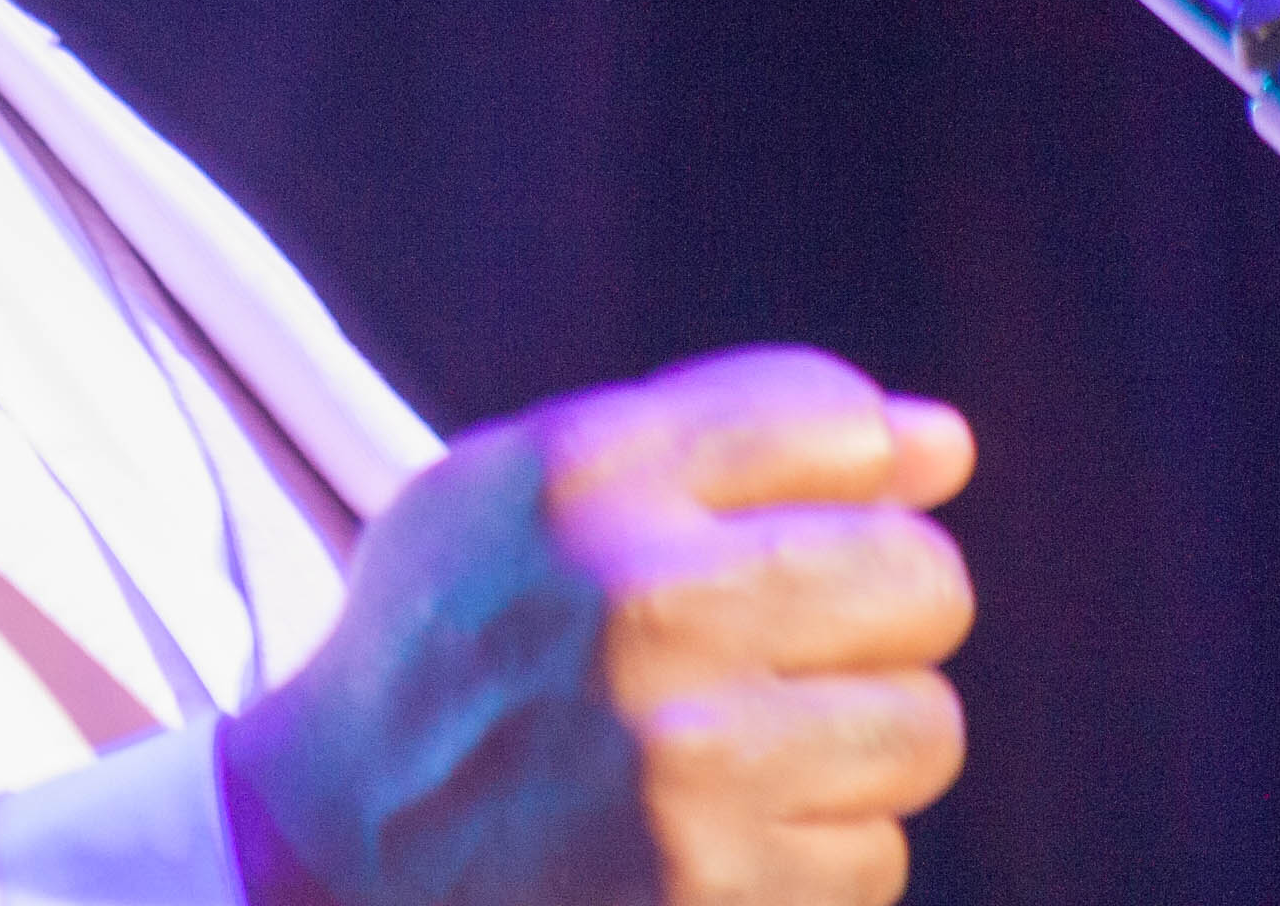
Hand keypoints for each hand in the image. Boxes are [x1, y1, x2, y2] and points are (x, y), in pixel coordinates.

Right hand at [217, 346, 977, 905]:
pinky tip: (712, 841)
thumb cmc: (459, 647)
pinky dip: (810, 856)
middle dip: (878, 616)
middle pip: (920, 575)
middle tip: (785, 654)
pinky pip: (875, 854)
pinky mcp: (717, 886)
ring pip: (921, 726)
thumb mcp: (534, 494)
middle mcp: (640, 600)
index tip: (790, 527)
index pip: (838, 421)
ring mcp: (684, 756)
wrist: (332, 852)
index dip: (846, 477)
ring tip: (739, 755)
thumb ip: (733, 439)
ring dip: (852, 748)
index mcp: (584, 473)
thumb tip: (946, 438)